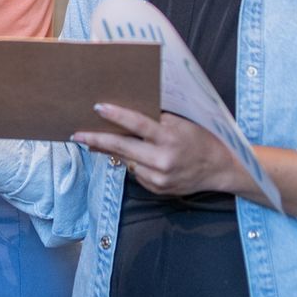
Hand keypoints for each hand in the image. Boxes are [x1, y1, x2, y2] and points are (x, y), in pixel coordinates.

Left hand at [73, 104, 260, 199]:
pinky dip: (133, 163)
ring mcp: (159, 178)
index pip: (138, 124)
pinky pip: (137, 173)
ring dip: (113, 151)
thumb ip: (157, 120)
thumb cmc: (200, 139)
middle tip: (77, 133)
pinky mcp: (158, 189)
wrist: (220, 168)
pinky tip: (136, 156)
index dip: (116, 115)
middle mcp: (163, 160)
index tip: (97, 107)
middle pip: (123, 147)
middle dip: (97, 139)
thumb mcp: (181, 123)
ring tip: (97, 141)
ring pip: (126, 161)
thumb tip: (127, 113)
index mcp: (170, 138)